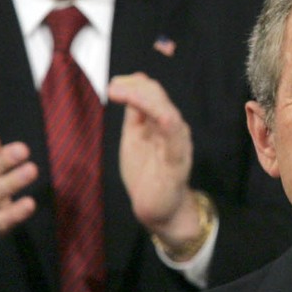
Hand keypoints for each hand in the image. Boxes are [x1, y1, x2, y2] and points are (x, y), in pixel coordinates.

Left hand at [107, 73, 202, 243]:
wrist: (158, 210)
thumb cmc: (147, 173)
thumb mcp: (134, 137)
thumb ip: (135, 113)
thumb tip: (131, 82)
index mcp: (162, 121)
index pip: (152, 93)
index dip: (133, 84)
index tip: (113, 83)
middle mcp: (174, 129)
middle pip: (159, 98)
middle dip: (135, 89)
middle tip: (112, 87)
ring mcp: (178, 145)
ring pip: (168, 113)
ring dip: (146, 100)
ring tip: (122, 93)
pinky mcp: (178, 163)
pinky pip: (177, 141)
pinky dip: (169, 124)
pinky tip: (161, 116)